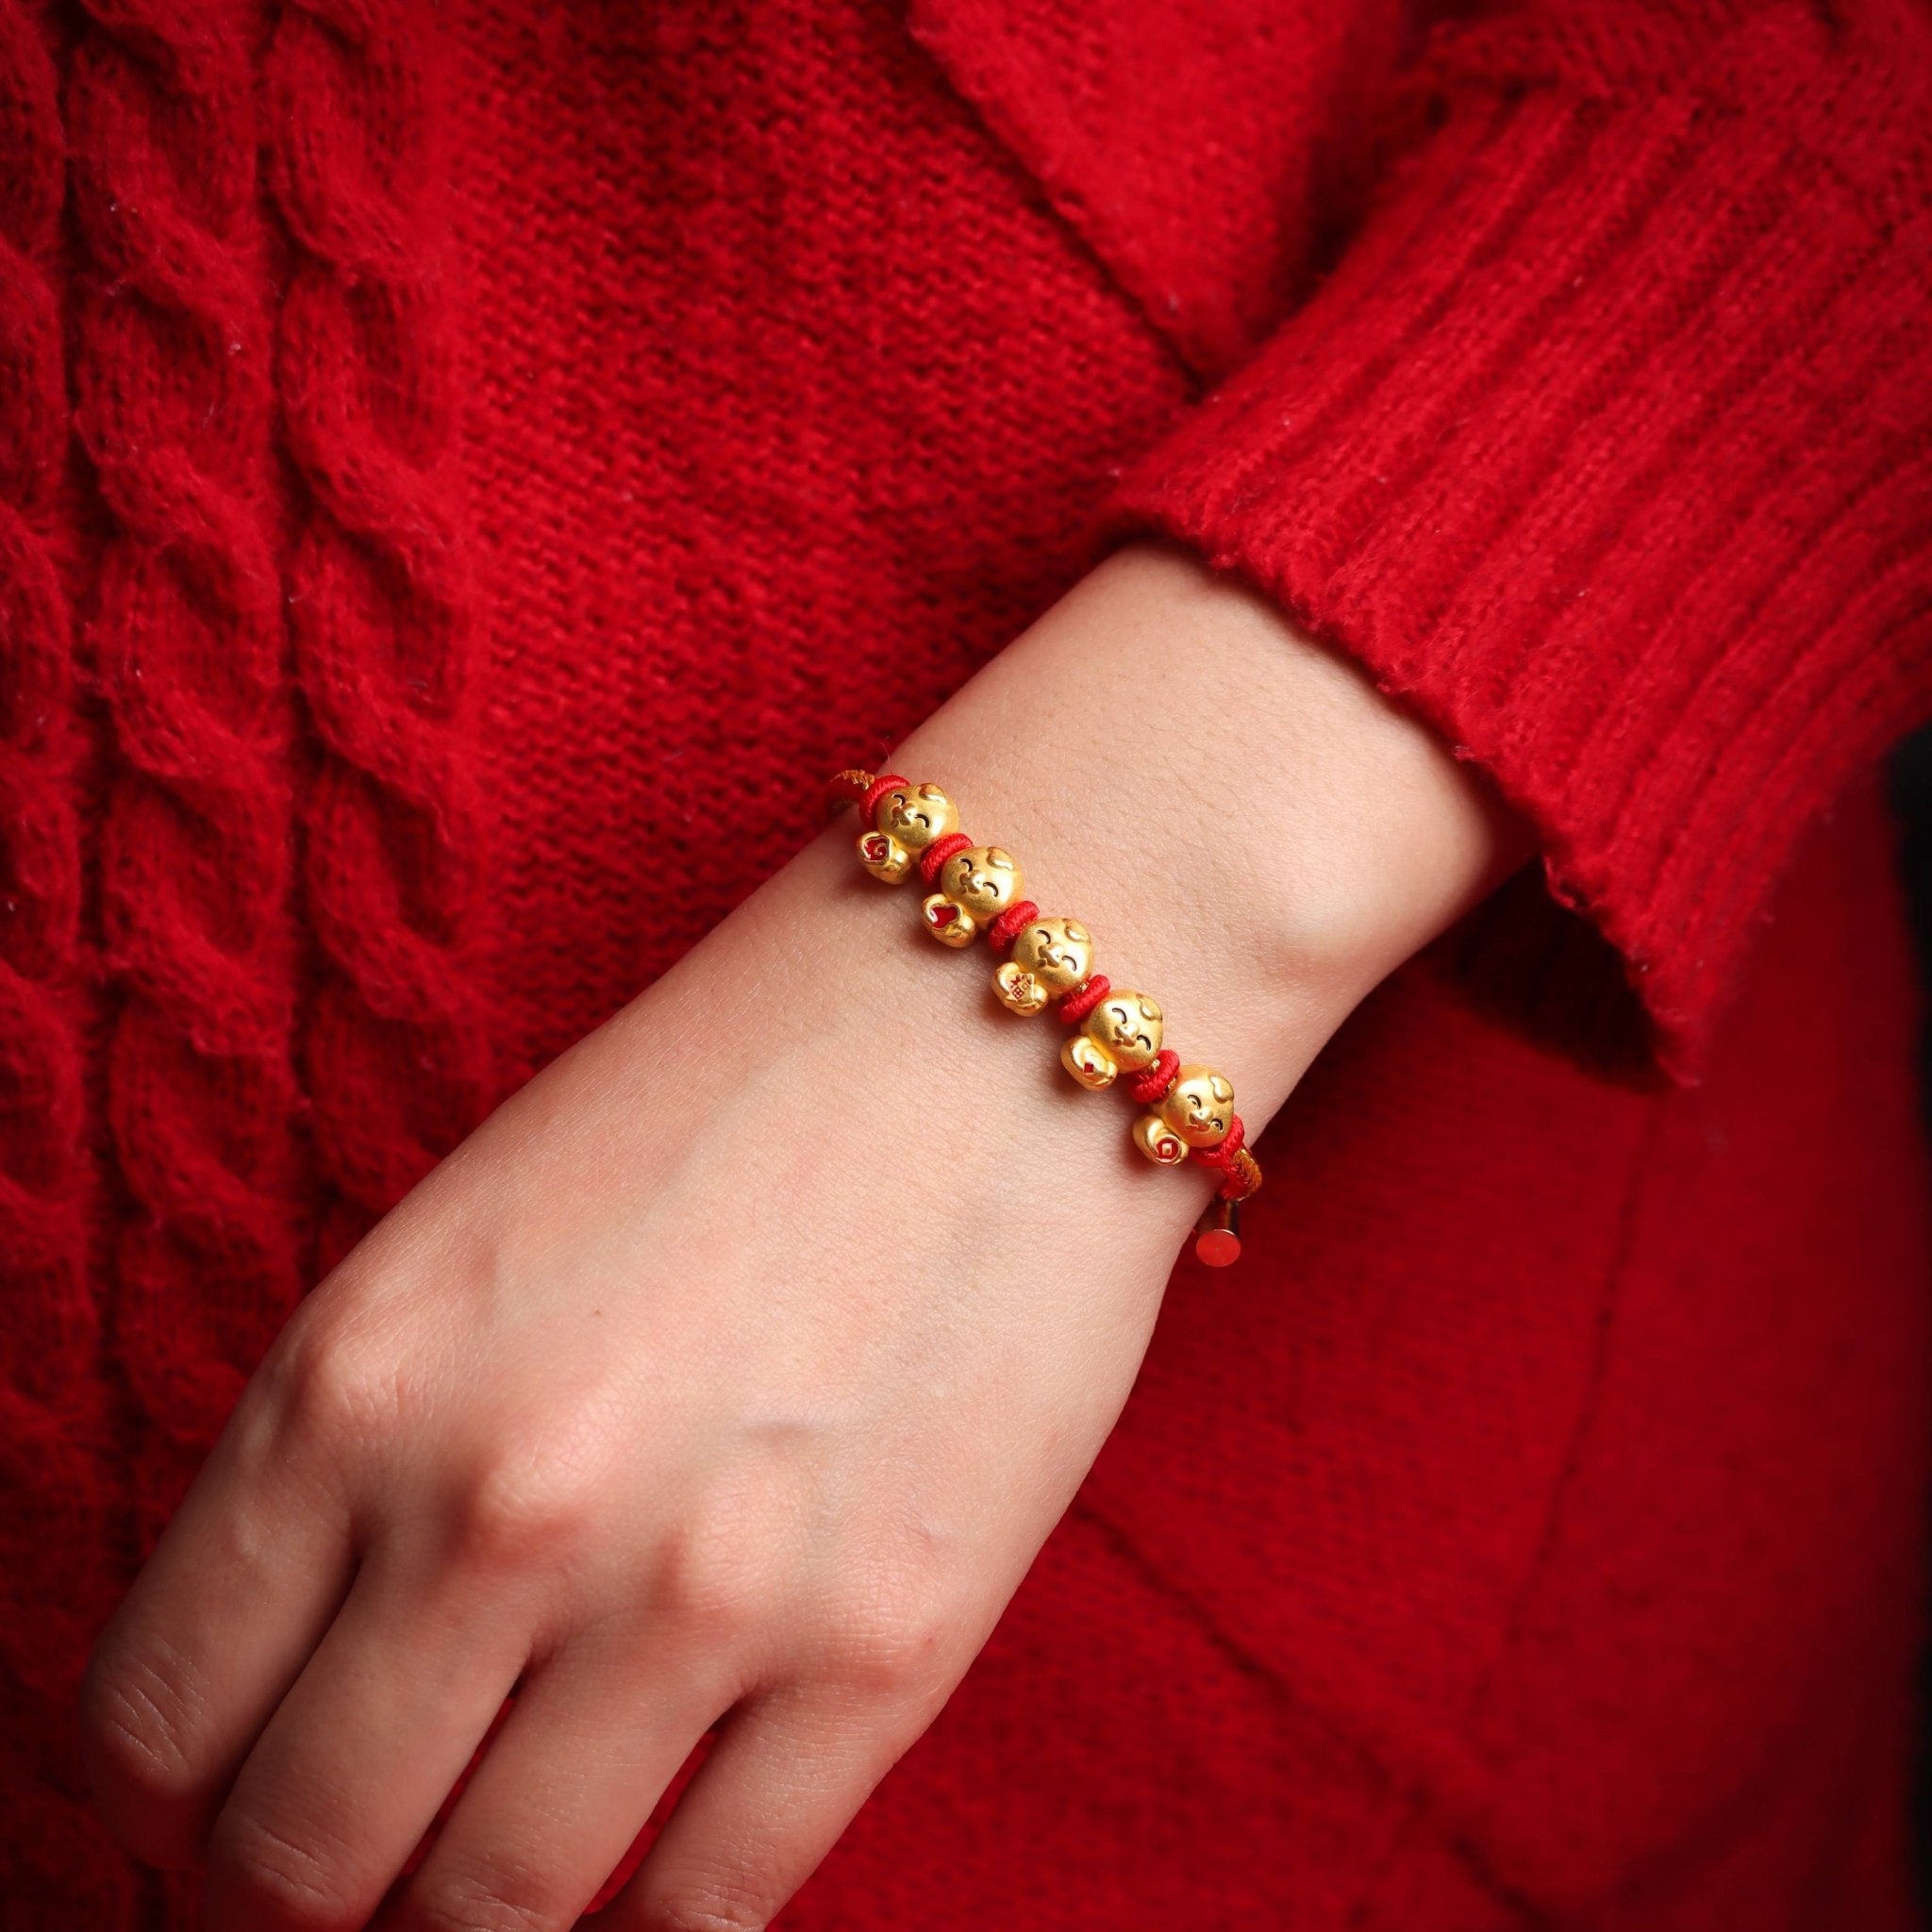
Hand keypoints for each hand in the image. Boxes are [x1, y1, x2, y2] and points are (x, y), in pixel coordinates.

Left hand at [79, 545, 1527, 1929]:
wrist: (993, 1013)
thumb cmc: (723, 1106)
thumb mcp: (462, 1249)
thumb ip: (353, 1470)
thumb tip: (302, 1695)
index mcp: (354, 1379)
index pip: (154, 1722)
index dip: (181, 1796)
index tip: (245, 1790)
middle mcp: (500, 1504)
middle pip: (301, 1866)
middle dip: (315, 1884)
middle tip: (383, 1838)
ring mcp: (700, 1592)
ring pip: (494, 1919)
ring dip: (482, 1912)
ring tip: (525, 1837)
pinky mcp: (887, 1647)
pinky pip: (709, 1911)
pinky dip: (659, 1919)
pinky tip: (667, 1841)